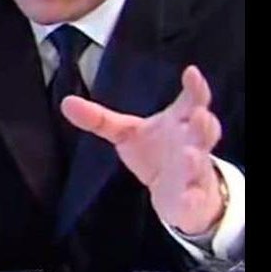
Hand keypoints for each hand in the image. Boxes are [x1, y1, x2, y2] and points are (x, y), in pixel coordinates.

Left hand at [61, 65, 225, 235]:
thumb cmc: (157, 152)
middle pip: (204, 130)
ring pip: (200, 164)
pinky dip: (193, 199)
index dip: (195, 87)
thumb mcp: (128, 134)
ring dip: (197, 160)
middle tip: (199, 114)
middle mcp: (193, 144)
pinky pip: (194, 199)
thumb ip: (100, 120)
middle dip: (204, 123)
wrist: (180, 193)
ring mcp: (195, 172)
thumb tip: (66, 102)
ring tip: (190, 155)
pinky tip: (189, 197)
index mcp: (180, 122)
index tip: (191, 72)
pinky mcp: (191, 199)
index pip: (192, 101)